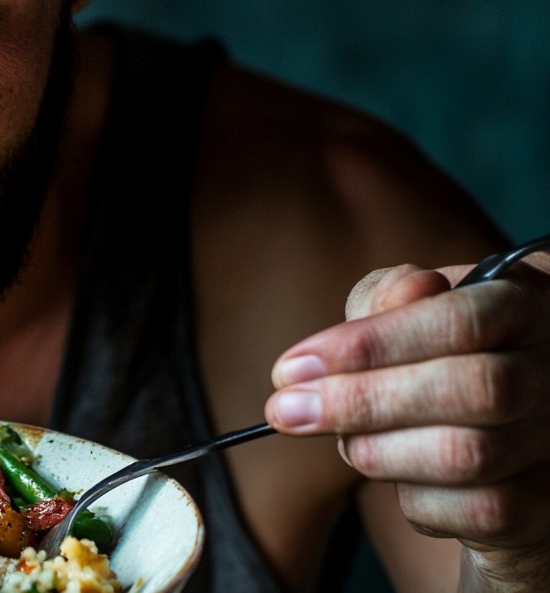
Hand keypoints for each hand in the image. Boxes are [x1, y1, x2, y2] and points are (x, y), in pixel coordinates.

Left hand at [264, 252, 549, 589]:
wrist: (492, 447)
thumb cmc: (433, 361)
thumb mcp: (404, 315)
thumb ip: (387, 299)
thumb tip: (388, 303)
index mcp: (528, 299)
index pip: (460, 319)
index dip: (370, 345)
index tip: (291, 369)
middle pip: (475, 387)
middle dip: (362, 401)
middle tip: (287, 411)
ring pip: (470, 454)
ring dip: (380, 452)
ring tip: (344, 445)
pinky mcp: (546, 504)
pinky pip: (475, 511)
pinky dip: (415, 501)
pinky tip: (401, 479)